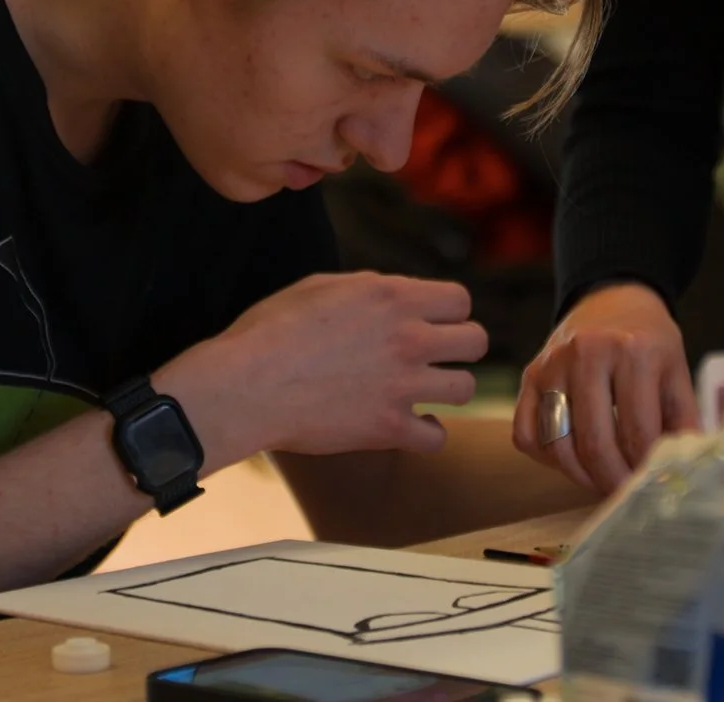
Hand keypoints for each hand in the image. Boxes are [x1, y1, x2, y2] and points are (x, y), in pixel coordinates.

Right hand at [164, 272, 486, 460]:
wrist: (246, 384)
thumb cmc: (273, 330)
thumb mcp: (324, 287)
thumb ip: (372, 290)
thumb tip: (396, 298)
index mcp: (394, 297)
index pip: (461, 299)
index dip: (447, 312)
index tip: (430, 324)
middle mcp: (409, 338)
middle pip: (477, 342)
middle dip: (458, 349)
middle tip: (432, 358)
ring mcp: (404, 385)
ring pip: (466, 388)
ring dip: (447, 390)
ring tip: (423, 392)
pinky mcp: (389, 427)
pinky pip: (438, 437)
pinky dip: (427, 434)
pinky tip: (409, 425)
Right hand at [513, 282, 695, 495]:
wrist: (610, 298)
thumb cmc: (647, 340)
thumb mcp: (676, 370)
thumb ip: (683, 419)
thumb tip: (684, 471)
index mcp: (633, 351)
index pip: (638, 431)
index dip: (644, 467)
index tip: (650, 484)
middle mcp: (587, 353)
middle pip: (594, 442)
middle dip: (611, 480)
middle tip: (623, 494)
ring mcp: (552, 364)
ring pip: (556, 443)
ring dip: (578, 475)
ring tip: (599, 482)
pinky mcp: (529, 374)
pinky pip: (526, 433)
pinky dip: (545, 457)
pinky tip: (570, 459)